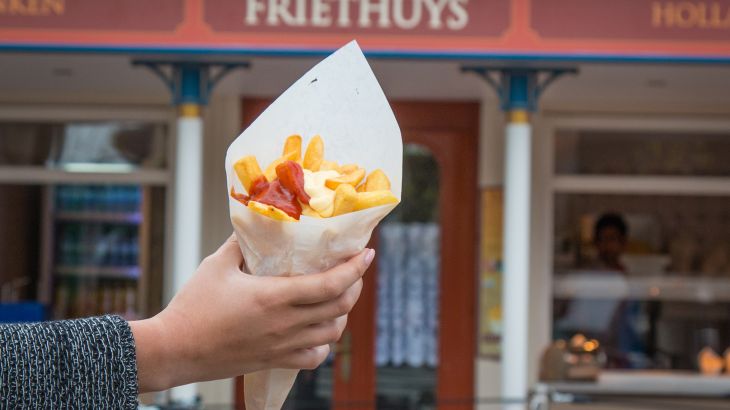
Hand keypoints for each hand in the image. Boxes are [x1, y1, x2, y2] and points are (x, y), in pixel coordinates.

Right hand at [130, 235, 373, 391]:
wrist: (174, 350)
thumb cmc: (192, 305)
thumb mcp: (216, 265)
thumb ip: (240, 242)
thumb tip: (257, 218)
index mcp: (274, 297)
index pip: (330, 284)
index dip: (355, 268)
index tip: (367, 253)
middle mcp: (285, 323)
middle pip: (340, 307)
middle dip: (354, 286)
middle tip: (353, 270)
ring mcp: (282, 346)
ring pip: (332, 333)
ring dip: (342, 313)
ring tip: (338, 296)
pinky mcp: (274, 361)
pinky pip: (313, 357)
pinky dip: (323, 343)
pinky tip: (317, 330)